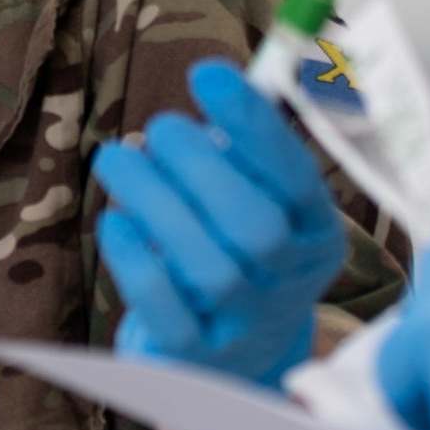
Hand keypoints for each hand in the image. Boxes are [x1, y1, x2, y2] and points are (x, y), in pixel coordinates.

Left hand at [92, 60, 346, 386]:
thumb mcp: (258, 199)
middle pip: (256, 229)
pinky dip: (134, 258)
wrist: (233, 356)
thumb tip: (216, 80)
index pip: (297, 178)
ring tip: (118, 159)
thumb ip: (243, 149)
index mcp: (314, 234)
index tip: (207, 73)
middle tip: (161, 128)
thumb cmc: (236, 248)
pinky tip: (115, 219)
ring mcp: (243, 326)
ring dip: (155, 201)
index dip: (254, 126)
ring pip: (208, 268)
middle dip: (201, 166)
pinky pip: (165, 310)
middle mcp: (289, 284)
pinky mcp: (191, 356)